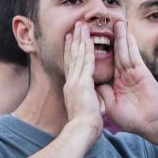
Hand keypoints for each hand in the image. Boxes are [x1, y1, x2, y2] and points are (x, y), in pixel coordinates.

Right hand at [62, 22, 102, 143]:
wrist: (81, 131)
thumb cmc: (83, 126)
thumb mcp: (83, 110)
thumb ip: (84, 101)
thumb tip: (88, 100)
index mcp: (71, 89)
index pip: (70, 67)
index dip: (70, 53)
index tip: (70, 42)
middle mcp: (70, 83)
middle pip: (71, 57)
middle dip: (73, 41)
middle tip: (74, 27)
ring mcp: (75, 81)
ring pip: (77, 56)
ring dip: (79, 40)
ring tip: (80, 26)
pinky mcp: (82, 82)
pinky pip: (85, 62)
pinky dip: (86, 49)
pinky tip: (88, 38)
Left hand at [96, 21, 157, 139]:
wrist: (151, 124)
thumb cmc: (133, 120)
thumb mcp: (112, 107)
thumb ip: (104, 94)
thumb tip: (94, 83)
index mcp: (116, 84)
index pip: (106, 65)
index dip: (99, 54)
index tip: (91, 43)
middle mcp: (124, 76)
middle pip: (115, 54)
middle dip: (111, 39)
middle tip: (106, 25)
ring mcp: (134, 74)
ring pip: (124, 52)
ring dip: (121, 38)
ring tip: (118, 23)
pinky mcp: (143, 73)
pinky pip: (135, 57)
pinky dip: (131, 46)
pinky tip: (127, 35)